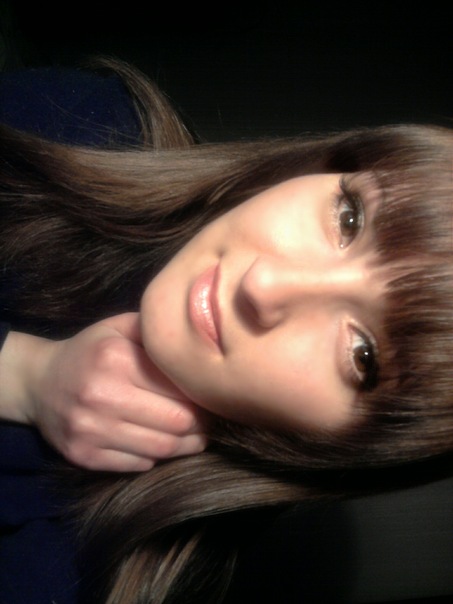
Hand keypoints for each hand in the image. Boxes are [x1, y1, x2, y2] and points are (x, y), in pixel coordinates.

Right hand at [0, 314, 207, 470]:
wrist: (38, 382)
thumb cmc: (89, 351)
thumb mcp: (117, 327)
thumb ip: (154, 329)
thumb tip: (197, 340)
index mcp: (116, 359)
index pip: (179, 388)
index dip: (202, 396)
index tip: (212, 398)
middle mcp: (102, 396)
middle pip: (176, 423)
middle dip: (201, 424)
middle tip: (210, 421)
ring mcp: (90, 430)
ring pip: (161, 449)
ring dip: (186, 446)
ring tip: (196, 436)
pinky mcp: (84, 456)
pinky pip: (138, 464)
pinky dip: (156, 457)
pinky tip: (162, 444)